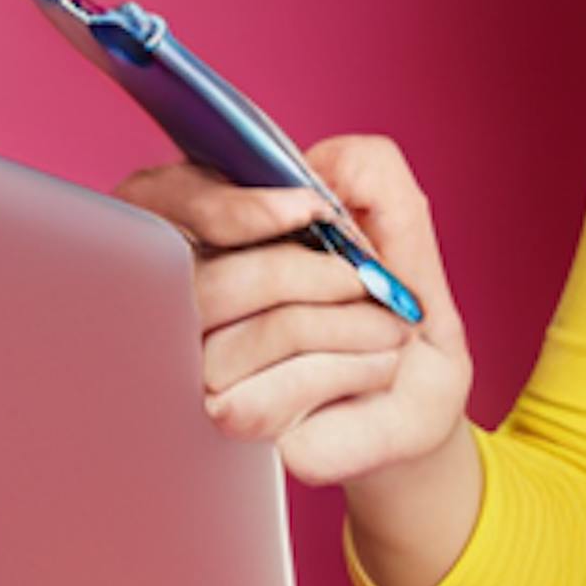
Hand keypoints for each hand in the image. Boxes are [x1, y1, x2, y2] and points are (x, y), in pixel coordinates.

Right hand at [117, 133, 474, 497]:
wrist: (419, 390)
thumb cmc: (391, 303)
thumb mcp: (399, 221)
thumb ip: (367, 168)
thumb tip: (321, 166)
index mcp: (209, 228)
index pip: (166, 201)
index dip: (233, 206)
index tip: (313, 209)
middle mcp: (186, 294)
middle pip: (221, 276)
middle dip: (316, 273)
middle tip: (372, 281)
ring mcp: (197, 362)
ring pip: (267, 329)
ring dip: (352, 323)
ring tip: (391, 327)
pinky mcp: (229, 419)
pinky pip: (281, 388)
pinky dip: (351, 368)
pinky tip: (375, 368)